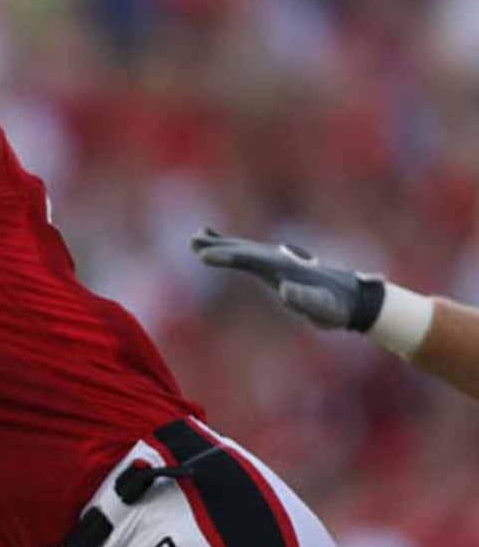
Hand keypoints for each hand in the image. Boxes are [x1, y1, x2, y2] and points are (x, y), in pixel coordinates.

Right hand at [190, 228, 384, 331]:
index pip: (252, 259)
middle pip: (244, 249)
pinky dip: (231, 248)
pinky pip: (249, 254)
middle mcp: (280, 258)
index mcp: (286, 268)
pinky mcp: (276, 266)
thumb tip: (285, 290)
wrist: (352, 298)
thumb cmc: (336, 308)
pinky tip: (218, 245)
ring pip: (244, 248)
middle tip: (193, 242)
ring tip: (196, 237)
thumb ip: (306, 299)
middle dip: (218, 245)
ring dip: (219, 243)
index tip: (206, 256)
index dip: (228, 257)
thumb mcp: (323, 309)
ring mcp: (278, 260)